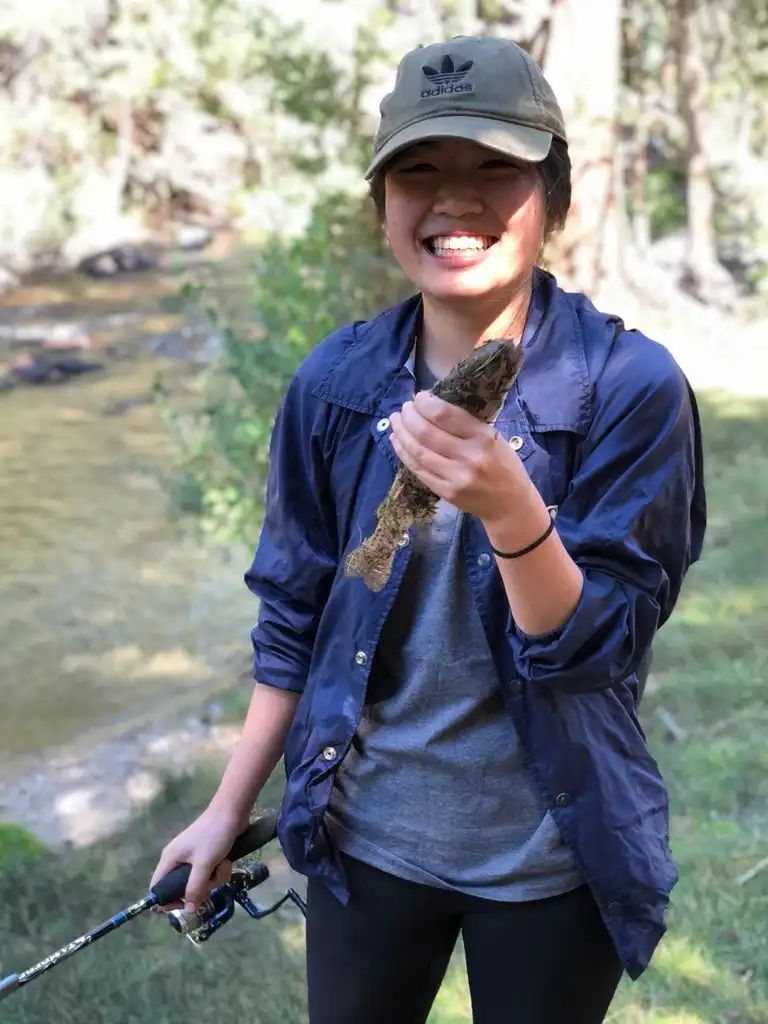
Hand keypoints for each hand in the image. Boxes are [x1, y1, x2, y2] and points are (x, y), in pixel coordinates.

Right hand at [149, 805, 250, 912]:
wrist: (232, 812)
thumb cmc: (214, 835)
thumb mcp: (204, 864)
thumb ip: (194, 888)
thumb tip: (189, 910)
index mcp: (170, 859)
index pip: (157, 886)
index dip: (166, 900)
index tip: (183, 906)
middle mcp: (179, 860)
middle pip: (183, 888)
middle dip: (200, 888)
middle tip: (210, 883)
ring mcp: (194, 859)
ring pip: (200, 882)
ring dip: (215, 879)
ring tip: (222, 865)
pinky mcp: (208, 857)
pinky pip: (210, 874)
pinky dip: (220, 871)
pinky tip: (227, 861)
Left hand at [389, 391, 526, 523]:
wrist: (511, 505)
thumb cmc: (504, 466)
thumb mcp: (494, 438)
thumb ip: (467, 424)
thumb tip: (431, 405)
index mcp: (483, 438)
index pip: (445, 415)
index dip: (425, 403)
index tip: (418, 397)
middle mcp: (469, 457)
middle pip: (426, 432)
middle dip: (409, 416)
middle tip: (404, 407)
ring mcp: (456, 477)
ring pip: (418, 451)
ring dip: (401, 433)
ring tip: (395, 420)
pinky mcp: (446, 493)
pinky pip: (418, 470)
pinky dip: (403, 453)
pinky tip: (397, 440)